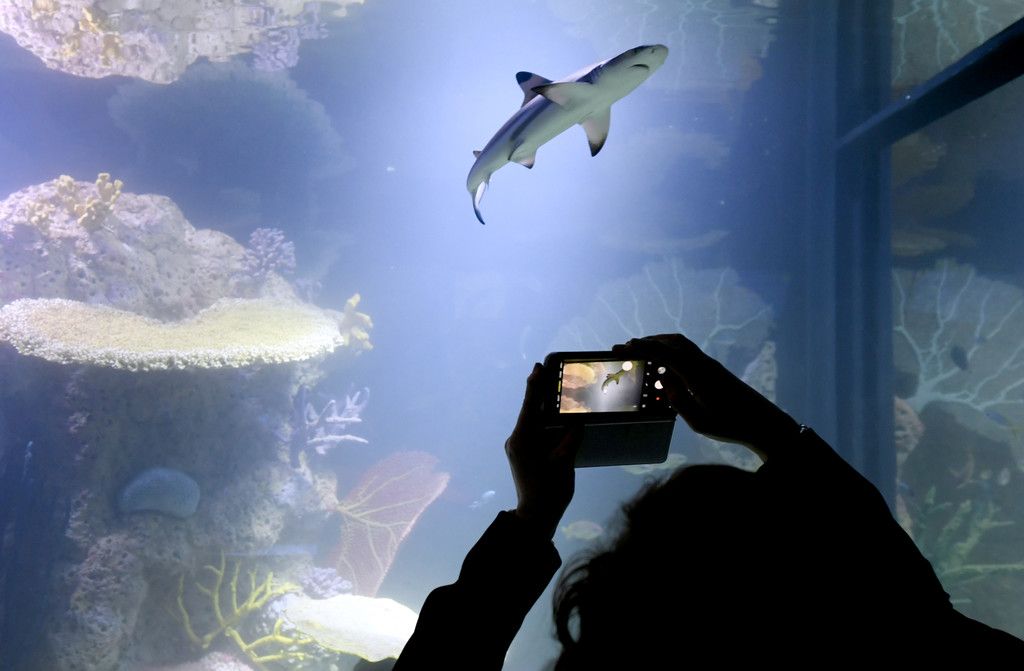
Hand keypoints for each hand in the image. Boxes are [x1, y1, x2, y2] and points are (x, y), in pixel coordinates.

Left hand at [505, 363, 580, 537]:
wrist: (536, 516)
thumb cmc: (549, 490)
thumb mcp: (564, 462)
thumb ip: (570, 439)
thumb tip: (576, 421)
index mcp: (522, 440)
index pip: (529, 406)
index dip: (534, 385)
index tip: (538, 367)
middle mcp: (516, 440)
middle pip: (530, 411)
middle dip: (541, 394)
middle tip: (553, 374)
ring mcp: (517, 447)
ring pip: (533, 422)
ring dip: (545, 410)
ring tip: (560, 394)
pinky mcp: (522, 454)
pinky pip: (534, 433)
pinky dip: (546, 424)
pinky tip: (559, 419)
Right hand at [614, 334, 798, 459]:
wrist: (764, 423)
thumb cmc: (731, 425)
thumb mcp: (698, 420)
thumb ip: (679, 400)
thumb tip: (666, 381)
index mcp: (696, 374)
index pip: (661, 353)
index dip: (638, 348)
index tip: (619, 348)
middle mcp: (703, 364)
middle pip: (671, 341)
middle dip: (647, 341)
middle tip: (627, 347)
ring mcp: (711, 365)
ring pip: (681, 345)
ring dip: (661, 344)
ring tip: (644, 352)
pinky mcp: (715, 371)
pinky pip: (689, 354)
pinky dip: (672, 352)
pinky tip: (666, 366)